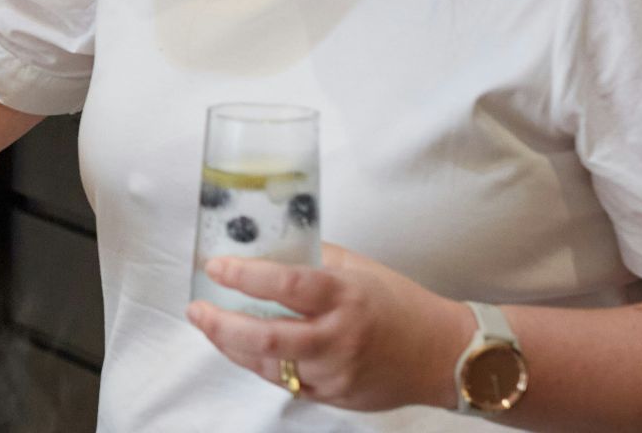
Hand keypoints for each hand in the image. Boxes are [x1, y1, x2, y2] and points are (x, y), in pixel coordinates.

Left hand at [187, 243, 473, 411]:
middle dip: (221, 324)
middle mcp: (338, 338)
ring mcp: (335, 373)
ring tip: (210, 325)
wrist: (445, 356)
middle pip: (265, 338)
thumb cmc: (401, 305)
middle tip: (196, 309)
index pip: (286, 285)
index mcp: (345, 297)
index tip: (216, 267)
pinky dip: (258, 363)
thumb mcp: (359, 269)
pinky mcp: (333, 396)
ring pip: (267, 365)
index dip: (245, 276)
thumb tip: (268, 246)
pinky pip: (284, 381)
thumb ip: (314, 259)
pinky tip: (241, 347)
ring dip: (231, 345)